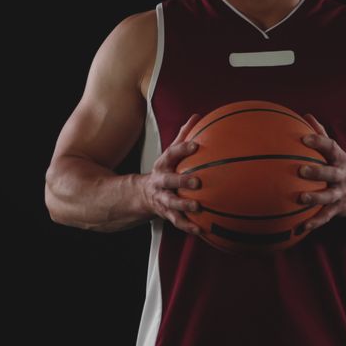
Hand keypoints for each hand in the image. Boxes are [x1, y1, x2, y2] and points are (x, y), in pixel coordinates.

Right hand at [140, 113, 203, 234]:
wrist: (143, 194)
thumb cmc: (165, 171)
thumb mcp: (170, 154)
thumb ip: (183, 136)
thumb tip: (197, 116)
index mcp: (163, 165)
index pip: (171, 153)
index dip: (183, 148)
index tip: (196, 145)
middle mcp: (160, 182)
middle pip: (169, 180)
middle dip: (181, 180)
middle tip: (197, 181)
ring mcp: (162, 199)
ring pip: (172, 203)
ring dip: (184, 205)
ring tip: (197, 206)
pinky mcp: (166, 213)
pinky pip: (178, 221)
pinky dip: (189, 226)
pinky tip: (202, 229)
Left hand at [296, 113, 345, 232]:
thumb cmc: (339, 167)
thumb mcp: (334, 151)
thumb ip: (320, 134)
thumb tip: (305, 115)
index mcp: (340, 159)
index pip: (331, 147)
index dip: (319, 142)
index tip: (304, 138)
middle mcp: (342, 176)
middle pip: (332, 173)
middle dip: (318, 171)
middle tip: (301, 170)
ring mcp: (340, 193)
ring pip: (329, 196)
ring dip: (316, 198)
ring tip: (301, 198)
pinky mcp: (337, 209)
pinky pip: (325, 216)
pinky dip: (313, 223)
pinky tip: (300, 227)